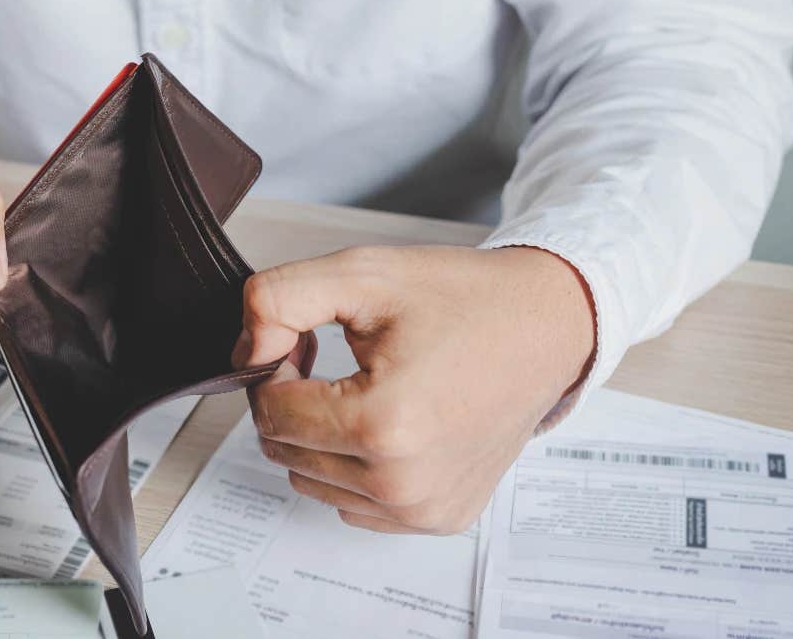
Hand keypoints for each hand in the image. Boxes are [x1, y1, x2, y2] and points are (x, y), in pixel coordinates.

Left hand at [233, 245, 594, 533]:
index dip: (274, 367)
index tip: (307, 340)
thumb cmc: (462, 299)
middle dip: (292, 399)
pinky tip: (387, 420)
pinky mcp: (439, 519)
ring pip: (310, 480)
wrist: (547, 326)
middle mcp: (403, 484)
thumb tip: (245, 354)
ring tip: (362, 386)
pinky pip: (353, 503)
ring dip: (318, 435)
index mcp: (383, 425)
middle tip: (333, 359)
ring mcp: (423, 510)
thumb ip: (278, 301)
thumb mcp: (361, 274)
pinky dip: (351, 465)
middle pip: (285, 450)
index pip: (270, 411)